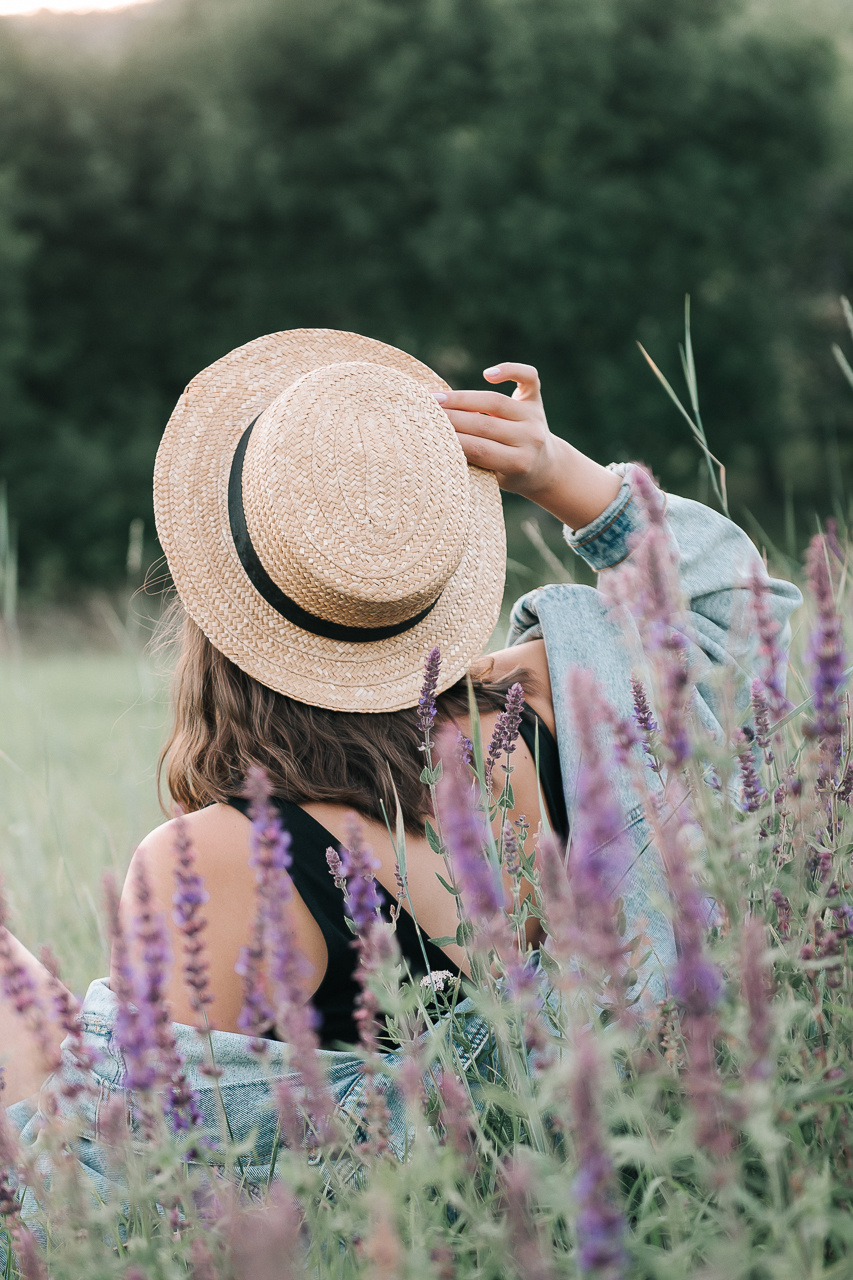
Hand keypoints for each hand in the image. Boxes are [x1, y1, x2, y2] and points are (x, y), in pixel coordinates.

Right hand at [434, 363, 622, 529]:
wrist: (545, 468)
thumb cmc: (509, 476)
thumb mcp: (493, 479)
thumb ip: (473, 463)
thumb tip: (434, 444)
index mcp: (519, 463)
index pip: (480, 450)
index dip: (453, 441)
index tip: (426, 435)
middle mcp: (530, 438)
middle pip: (484, 424)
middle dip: (451, 419)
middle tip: (422, 413)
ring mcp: (535, 417)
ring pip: (495, 401)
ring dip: (462, 398)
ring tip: (435, 398)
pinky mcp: (536, 399)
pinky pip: (528, 377)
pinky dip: (510, 370)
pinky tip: (487, 374)